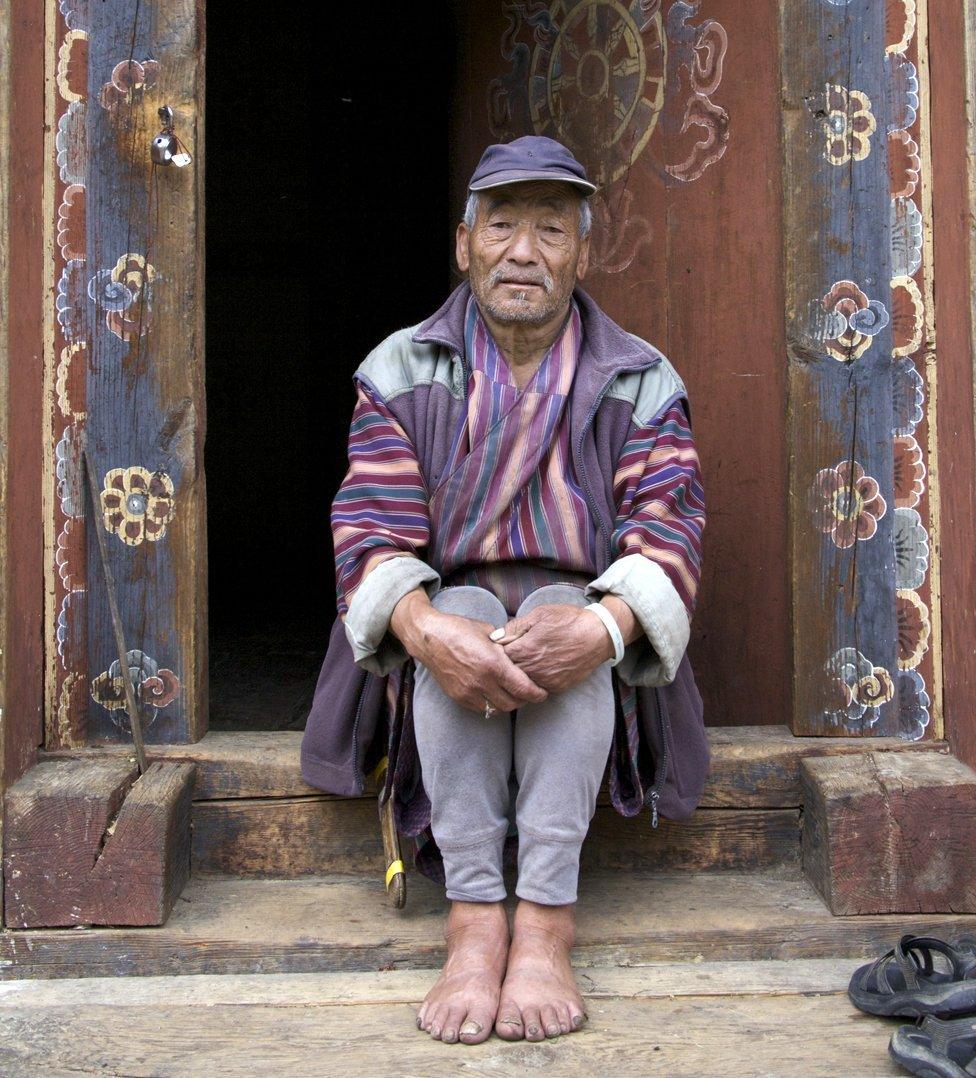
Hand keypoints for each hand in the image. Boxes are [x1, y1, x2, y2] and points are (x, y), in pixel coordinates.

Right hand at [398, 604, 548, 713]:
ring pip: (497, 710)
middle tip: (529, 694)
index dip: (536, 694)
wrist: (429, 638)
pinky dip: (491, 705)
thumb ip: (506, 645)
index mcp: (493, 663)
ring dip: (507, 704)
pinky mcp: (458, 697)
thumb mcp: (488, 632)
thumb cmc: (459, 629)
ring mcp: (468, 691)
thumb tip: (521, 650)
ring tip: (512, 695)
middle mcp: (482, 681)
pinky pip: (481, 709)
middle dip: (524, 700)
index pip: (523, 688)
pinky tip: (493, 695)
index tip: (542, 693)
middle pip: (513, 703)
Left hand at [489, 603, 614, 692]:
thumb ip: (515, 626)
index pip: (499, 655)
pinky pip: (538, 687)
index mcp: (524, 649)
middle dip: (507, 664)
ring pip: (522, 682)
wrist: (598, 635)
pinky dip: (535, 680)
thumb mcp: (540, 614)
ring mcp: (544, 680)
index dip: (499, 649)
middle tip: (515, 653)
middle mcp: (532, 668)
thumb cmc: (568, 621)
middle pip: (508, 671)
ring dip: (521, 673)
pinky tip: (540, 669)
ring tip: (528, 661)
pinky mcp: (556, 687)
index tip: (504, 645)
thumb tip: (495, 636)